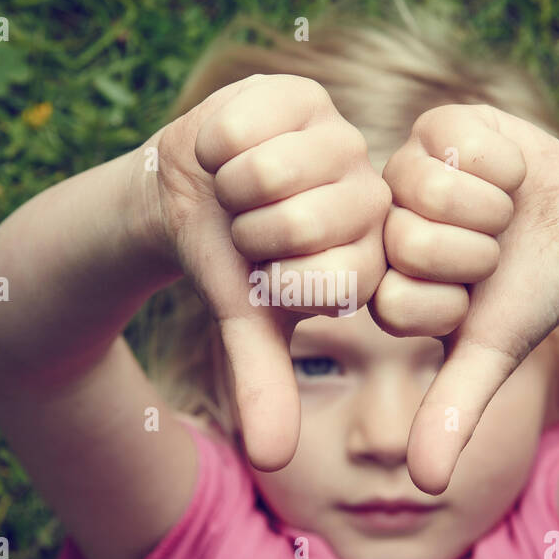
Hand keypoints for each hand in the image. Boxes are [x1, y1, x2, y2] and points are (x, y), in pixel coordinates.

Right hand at [150, 74, 390, 471]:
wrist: (186, 197)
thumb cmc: (229, 264)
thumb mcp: (247, 323)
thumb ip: (266, 385)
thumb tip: (272, 463)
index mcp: (372, 253)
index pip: (337, 277)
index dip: (279, 278)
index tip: (267, 269)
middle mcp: (370, 194)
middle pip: (306, 221)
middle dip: (251, 231)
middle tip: (249, 223)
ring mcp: (339, 138)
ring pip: (273, 172)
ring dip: (231, 187)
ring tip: (239, 188)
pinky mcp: (301, 95)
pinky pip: (245, 127)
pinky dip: (216, 145)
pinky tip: (229, 149)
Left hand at [370, 104, 558, 493]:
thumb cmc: (529, 295)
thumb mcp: (493, 353)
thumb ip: (453, 412)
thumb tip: (424, 486)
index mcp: (377, 278)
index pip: (395, 297)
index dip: (454, 300)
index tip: (476, 295)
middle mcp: (380, 222)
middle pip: (411, 240)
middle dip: (476, 252)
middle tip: (493, 248)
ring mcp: (407, 168)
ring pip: (435, 189)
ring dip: (493, 206)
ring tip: (502, 210)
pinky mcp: (439, 125)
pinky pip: (461, 142)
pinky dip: (504, 161)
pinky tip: (509, 171)